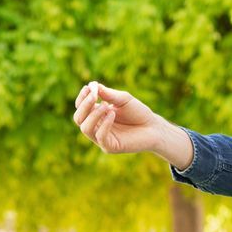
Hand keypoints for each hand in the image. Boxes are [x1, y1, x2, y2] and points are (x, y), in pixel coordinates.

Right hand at [73, 81, 191, 167]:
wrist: (153, 127)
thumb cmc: (138, 112)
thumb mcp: (123, 99)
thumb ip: (108, 94)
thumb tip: (93, 85)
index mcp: (96, 114)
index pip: (81, 107)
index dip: (82, 98)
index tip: (89, 88)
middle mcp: (96, 126)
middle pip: (78, 118)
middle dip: (84, 106)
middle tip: (94, 96)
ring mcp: (101, 138)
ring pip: (85, 128)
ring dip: (93, 115)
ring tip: (106, 106)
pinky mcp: (110, 147)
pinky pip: (100, 137)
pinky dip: (104, 125)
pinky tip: (112, 115)